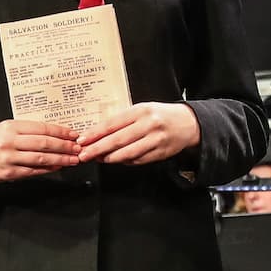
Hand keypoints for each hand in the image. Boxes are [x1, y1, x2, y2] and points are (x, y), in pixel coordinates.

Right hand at [0, 119, 78, 183]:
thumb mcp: (5, 129)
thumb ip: (27, 131)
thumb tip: (54, 134)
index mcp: (10, 127)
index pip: (41, 128)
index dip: (60, 132)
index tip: (73, 134)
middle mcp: (9, 142)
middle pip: (44, 143)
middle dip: (64, 146)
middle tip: (78, 147)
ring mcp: (9, 158)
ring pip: (41, 158)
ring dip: (60, 159)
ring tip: (73, 159)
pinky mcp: (8, 173)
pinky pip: (33, 171)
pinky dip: (48, 169)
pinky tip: (58, 167)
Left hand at [76, 101, 199, 163]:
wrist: (188, 123)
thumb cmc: (159, 115)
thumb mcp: (141, 110)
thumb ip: (122, 120)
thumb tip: (97, 133)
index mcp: (141, 111)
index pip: (112, 123)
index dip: (95, 133)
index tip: (82, 140)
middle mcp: (148, 125)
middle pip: (117, 140)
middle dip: (97, 149)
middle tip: (84, 155)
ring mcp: (155, 140)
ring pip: (127, 153)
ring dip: (109, 158)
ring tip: (98, 158)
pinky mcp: (160, 153)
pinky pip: (138, 160)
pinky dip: (124, 161)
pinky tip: (116, 160)